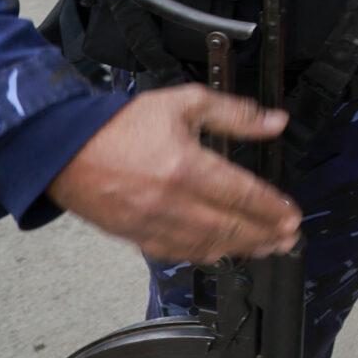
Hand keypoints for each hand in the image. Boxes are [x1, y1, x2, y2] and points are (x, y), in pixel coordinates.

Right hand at [48, 87, 299, 262]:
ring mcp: (151, 223)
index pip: (242, 194)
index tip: (292, 216)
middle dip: (264, 234)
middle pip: (229, 225)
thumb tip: (274, 122)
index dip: (272, 208)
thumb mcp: (185, 103)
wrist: (64, 148)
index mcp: (186, 166)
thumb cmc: (121, 125)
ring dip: (241, 249)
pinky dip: (203, 254)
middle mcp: (171, 201)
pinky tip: (222, 253)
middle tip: (288, 238)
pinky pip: (175, 252)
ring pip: (206, 244)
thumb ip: (234, 114)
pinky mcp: (134, 235)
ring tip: (266, 248)